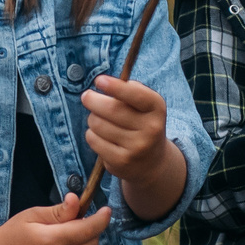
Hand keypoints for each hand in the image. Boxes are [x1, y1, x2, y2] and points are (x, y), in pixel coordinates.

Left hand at [81, 73, 188, 221]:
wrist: (152, 163)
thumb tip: (104, 83)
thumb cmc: (142, 124)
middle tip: (86, 97)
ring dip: (92, 118)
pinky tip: (101, 136)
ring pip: (98, 124)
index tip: (99, 80)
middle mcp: (151, 128)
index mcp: (157, 109)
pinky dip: (92, 134)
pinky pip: (93, 140)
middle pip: (111, 109)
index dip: (116, 87)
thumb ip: (130, 91)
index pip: (136, 95)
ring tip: (99, 120)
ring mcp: (137, 147)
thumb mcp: (145, 106)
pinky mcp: (121, 161)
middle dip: (92, 100)